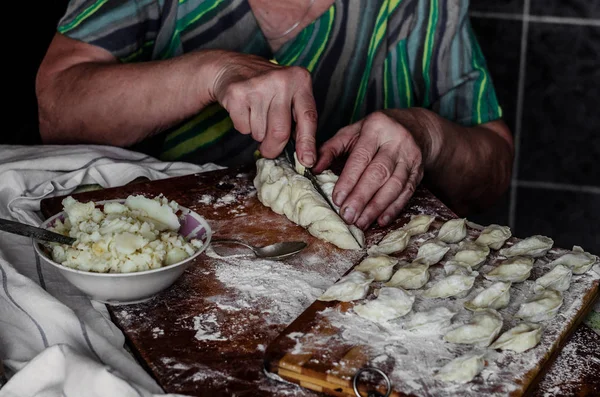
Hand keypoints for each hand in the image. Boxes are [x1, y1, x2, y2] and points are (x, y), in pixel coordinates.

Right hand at [209, 52, 317, 165]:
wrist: (232, 67)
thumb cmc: (268, 88)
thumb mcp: (290, 95)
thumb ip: (299, 120)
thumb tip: (305, 157)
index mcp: (300, 80)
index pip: (308, 117)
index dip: (307, 143)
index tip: (307, 161)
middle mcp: (281, 80)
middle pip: (280, 133)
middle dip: (273, 148)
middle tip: (269, 148)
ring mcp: (258, 85)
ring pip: (260, 133)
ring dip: (258, 133)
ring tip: (256, 114)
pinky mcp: (236, 93)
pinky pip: (243, 128)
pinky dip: (243, 126)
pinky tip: (244, 109)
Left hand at [313, 110, 434, 228]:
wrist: (415, 127)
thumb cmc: (376, 132)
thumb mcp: (352, 132)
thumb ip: (331, 148)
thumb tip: (312, 167)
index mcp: (377, 127)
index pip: (361, 157)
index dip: (349, 180)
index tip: (337, 199)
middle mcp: (397, 140)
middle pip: (379, 173)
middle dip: (362, 197)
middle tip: (347, 216)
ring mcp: (411, 157)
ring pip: (395, 185)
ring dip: (377, 207)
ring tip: (361, 222)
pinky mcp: (419, 171)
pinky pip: (407, 192)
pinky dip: (394, 208)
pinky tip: (381, 220)